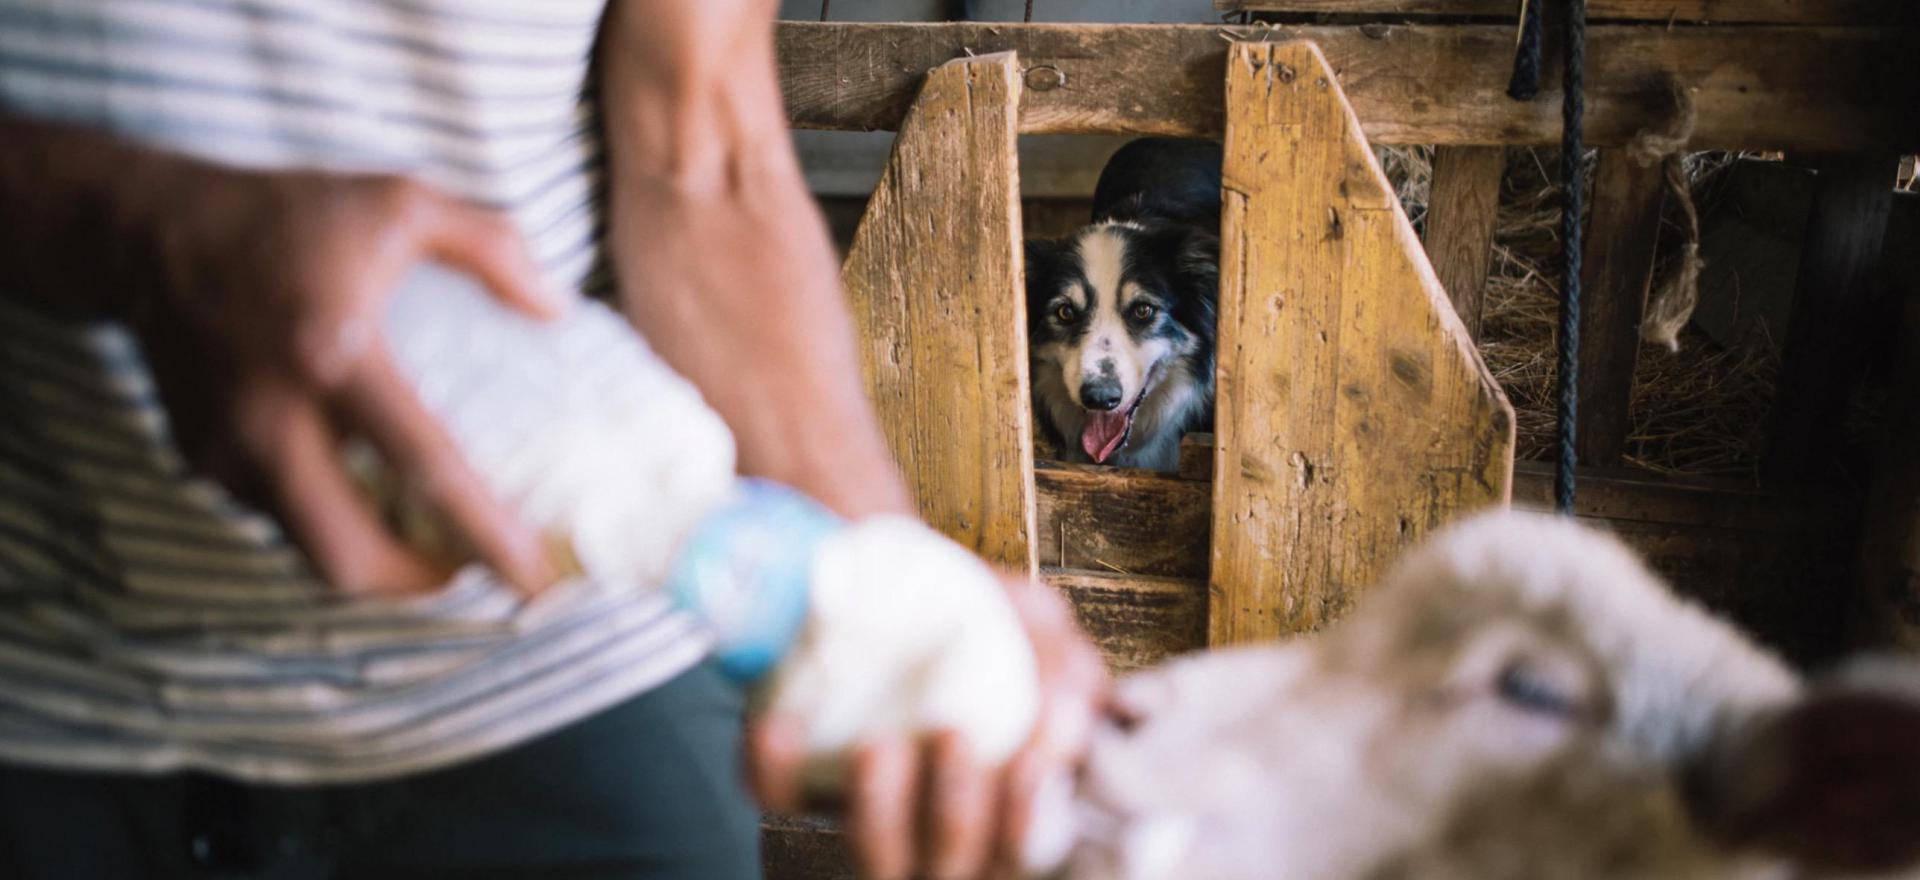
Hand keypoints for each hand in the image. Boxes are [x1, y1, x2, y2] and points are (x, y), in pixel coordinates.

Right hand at [127, 167, 560, 594]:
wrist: (148, 232)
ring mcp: (228, 449)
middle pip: (349, 556)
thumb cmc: (289, 216)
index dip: (487, 535)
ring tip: (433, 549)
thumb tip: (557, 310)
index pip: (425, 468)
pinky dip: (329, 526)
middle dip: (420, 586)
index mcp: (333, 356)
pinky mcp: (201, 460)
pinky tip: (370, 504)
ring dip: (375, 565)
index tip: (536, 579)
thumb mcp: (401, 203)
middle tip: (476, 572)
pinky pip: (278, 520)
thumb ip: (491, 246)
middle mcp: (274, 418)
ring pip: (309, 552)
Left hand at [749, 573, 1107, 878]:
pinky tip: (779, 728)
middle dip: (956, 814)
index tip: (1028, 762)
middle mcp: (933, 823)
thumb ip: (1065, 670)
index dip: (1024, 821)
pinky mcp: (796, 777)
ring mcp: (865, 807)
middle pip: (948, 863)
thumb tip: (1064, 726)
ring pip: (874, 859)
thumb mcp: (1039, 626)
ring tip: (879, 745)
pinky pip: (779, 795)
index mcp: (1002, 798)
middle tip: (954, 734)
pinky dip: (777, 770)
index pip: (1020, 845)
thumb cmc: (979, 616)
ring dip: (879, 812)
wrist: (896, 569)